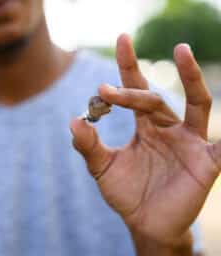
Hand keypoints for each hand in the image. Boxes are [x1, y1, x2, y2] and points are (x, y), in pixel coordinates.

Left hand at [70, 34, 220, 246]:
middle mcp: (168, 128)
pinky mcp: (206, 162)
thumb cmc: (126, 193)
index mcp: (145, 126)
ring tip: (182, 52)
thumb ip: (89, 146)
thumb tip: (73, 121)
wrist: (145, 223)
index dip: (128, 66)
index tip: (121, 40)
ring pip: (195, 104)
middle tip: (114, 77)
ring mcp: (189, 142)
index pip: (136, 90)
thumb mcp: (102, 168)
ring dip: (191, 79)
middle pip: (153, 98)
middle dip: (134, 87)